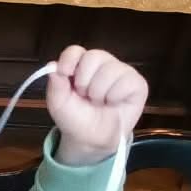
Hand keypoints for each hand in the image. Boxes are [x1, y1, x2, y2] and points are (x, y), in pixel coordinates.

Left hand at [46, 46, 147, 166]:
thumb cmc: (76, 119)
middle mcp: (102, 64)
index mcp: (80, 66)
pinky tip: (113, 102)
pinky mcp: (136, 82)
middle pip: (93, 56)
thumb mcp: (58, 105)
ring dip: (98, 92)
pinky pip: (126, 80)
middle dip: (84, 81)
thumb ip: (55, 86)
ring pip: (110, 68)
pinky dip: (115, 95)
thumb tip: (53, 65)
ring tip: (99, 102)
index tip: (65, 73)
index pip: (75, 51)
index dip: (70, 59)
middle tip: (85, 96)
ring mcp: (121, 71)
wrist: (92, 140)